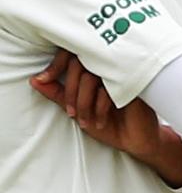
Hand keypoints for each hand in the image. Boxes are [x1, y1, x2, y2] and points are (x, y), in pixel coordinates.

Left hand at [31, 50, 181, 186]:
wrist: (136, 140)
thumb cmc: (111, 122)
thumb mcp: (78, 109)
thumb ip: (58, 94)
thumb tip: (34, 80)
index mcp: (95, 67)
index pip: (72, 53)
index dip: (54, 64)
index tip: (42, 79)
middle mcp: (109, 66)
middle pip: (79, 64)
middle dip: (70, 92)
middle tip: (71, 113)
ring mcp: (122, 73)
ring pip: (91, 76)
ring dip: (84, 102)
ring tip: (86, 121)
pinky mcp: (133, 83)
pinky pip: (108, 88)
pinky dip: (99, 107)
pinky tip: (101, 120)